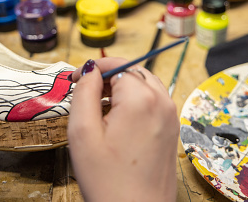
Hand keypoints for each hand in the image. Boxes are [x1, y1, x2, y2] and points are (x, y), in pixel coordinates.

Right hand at [67, 58, 178, 201]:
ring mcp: (171, 116)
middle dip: (108, 76)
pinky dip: (135, 100)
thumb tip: (89, 70)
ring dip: (122, 87)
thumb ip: (84, 93)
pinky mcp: (172, 129)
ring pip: (144, 84)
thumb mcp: (83, 133)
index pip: (117, 65)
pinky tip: (118, 121)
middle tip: (85, 92)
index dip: (93, 68)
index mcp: (141, 100)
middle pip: (133, 72)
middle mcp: (162, 102)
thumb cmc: (108, 181)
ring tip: (99, 108)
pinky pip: (153, 101)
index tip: (75, 78)